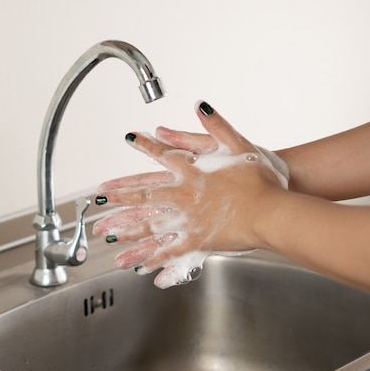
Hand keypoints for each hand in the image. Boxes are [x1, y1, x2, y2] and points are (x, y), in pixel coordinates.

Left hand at [93, 101, 288, 287]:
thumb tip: (199, 106)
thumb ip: (216, 125)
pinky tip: (138, 264)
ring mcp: (186, 219)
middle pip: (143, 195)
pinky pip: (169, 251)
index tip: (129, 138)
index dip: (145, 145)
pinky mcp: (196, 241)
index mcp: (192, 170)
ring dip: (126, 231)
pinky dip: (152, 257)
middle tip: (98, 201)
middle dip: (119, 198)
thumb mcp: (239, 145)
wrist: (271, 211)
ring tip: (107, 236)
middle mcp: (183, 194)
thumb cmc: (259, 180)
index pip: (163, 153)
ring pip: (149, 226)